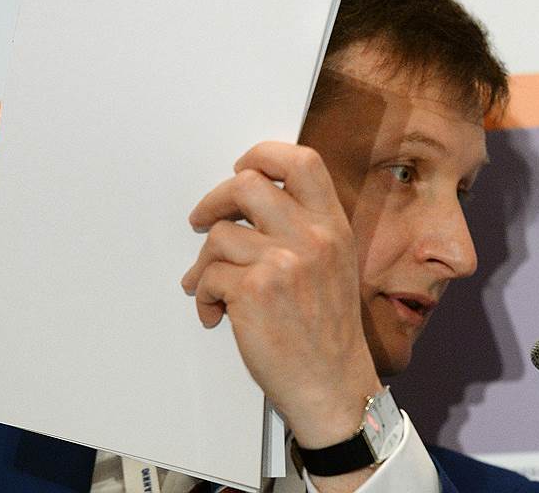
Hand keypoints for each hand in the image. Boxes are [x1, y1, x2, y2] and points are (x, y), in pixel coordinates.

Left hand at [180, 142, 381, 447]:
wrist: (332, 384)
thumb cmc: (328, 330)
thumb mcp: (335, 265)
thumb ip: (306, 228)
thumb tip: (252, 198)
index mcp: (333, 226)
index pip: (301, 161)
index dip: (263, 154)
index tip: (242, 168)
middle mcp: (312, 238)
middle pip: (246, 184)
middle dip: (214, 201)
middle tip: (202, 220)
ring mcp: (283, 263)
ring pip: (219, 235)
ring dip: (205, 263)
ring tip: (209, 286)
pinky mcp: (254, 292)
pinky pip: (208, 276)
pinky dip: (204, 296)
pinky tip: (216, 314)